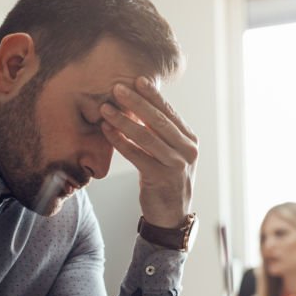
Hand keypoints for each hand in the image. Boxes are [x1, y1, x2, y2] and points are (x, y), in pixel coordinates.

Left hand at [99, 77, 197, 227]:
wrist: (171, 216)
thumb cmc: (166, 180)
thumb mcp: (169, 154)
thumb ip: (161, 134)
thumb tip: (140, 107)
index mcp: (189, 140)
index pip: (169, 113)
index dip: (153, 96)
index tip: (138, 79)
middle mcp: (187, 150)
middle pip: (159, 121)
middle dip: (137, 102)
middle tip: (118, 88)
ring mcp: (176, 165)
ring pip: (146, 137)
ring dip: (124, 121)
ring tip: (105, 108)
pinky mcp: (161, 178)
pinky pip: (137, 155)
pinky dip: (120, 142)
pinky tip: (107, 131)